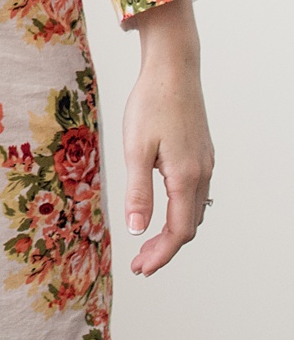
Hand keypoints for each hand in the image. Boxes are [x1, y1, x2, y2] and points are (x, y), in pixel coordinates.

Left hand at [121, 0, 213, 275]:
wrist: (173, 69)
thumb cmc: (150, 104)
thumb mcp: (135, 149)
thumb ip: (138, 192)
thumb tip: (137, 230)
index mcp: (185, 178)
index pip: (178, 232)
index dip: (160, 255)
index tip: (141, 269)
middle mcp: (201, 174)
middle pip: (188, 227)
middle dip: (165, 249)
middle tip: (140, 262)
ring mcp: (205, 163)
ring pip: (194, 211)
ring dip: (173, 231)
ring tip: (148, 242)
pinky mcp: (201, 153)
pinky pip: (195, 194)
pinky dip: (180, 211)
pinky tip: (162, 209)